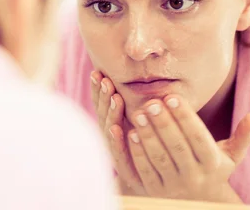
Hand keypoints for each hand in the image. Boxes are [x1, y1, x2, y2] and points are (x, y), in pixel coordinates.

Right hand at [89, 71, 144, 194]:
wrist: (152, 179)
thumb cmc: (146, 144)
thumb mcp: (139, 119)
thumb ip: (133, 102)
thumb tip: (134, 70)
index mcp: (113, 122)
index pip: (103, 103)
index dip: (98, 89)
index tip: (97, 71)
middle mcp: (110, 135)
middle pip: (103, 112)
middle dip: (103, 95)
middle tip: (104, 79)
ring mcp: (115, 150)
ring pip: (109, 129)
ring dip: (110, 112)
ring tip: (114, 97)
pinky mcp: (124, 166)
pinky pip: (118, 152)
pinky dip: (115, 140)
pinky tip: (116, 129)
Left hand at [127, 95, 249, 201]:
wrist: (202, 204)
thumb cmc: (215, 170)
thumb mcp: (231, 155)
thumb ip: (243, 135)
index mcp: (212, 163)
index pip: (198, 137)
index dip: (186, 117)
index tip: (173, 96)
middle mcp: (194, 176)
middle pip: (177, 146)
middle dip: (163, 123)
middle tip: (152, 102)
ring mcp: (174, 186)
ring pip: (160, 158)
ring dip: (148, 135)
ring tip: (139, 113)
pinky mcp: (156, 193)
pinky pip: (146, 171)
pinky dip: (138, 153)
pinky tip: (130, 134)